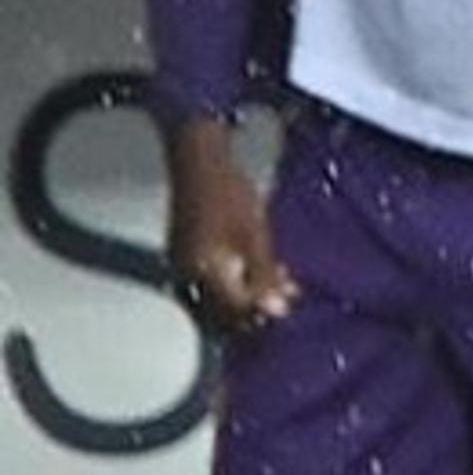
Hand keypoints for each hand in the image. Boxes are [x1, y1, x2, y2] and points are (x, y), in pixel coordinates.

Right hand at [165, 121, 293, 334]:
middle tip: (289, 295)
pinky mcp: (186, 257)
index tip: (289, 307)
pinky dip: (238, 281)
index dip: (263, 314)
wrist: (199, 160)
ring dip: (251, 294)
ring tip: (283, 283)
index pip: (234, 311)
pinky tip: (264, 270)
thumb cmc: (230, 193)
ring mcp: (182, 267)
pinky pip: (211, 281)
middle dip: (259, 306)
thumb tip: (276, 312)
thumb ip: (263, 275)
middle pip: (224, 310)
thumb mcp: (254, 235)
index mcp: (203, 272)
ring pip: (219, 296)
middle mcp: (186, 276)